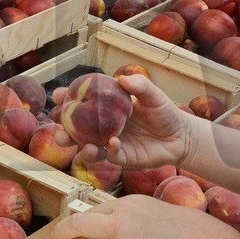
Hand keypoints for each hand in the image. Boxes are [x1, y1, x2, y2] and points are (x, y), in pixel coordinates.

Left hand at [52, 194, 237, 238]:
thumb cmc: (183, 227)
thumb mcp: (151, 210)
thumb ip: (129, 217)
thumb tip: (113, 232)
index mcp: (125, 205)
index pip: (90, 212)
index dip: (74, 222)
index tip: (63, 230)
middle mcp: (117, 222)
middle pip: (81, 226)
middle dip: (63, 233)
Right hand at [66, 70, 192, 170]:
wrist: (181, 136)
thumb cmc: (165, 112)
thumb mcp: (154, 95)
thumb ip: (140, 86)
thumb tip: (123, 79)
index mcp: (106, 109)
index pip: (81, 104)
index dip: (67, 100)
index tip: (58, 96)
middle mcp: (104, 128)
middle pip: (77, 131)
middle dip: (63, 132)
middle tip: (59, 132)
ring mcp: (111, 144)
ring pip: (88, 149)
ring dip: (81, 149)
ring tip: (83, 145)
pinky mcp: (123, 159)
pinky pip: (110, 157)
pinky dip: (109, 151)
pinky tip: (114, 143)